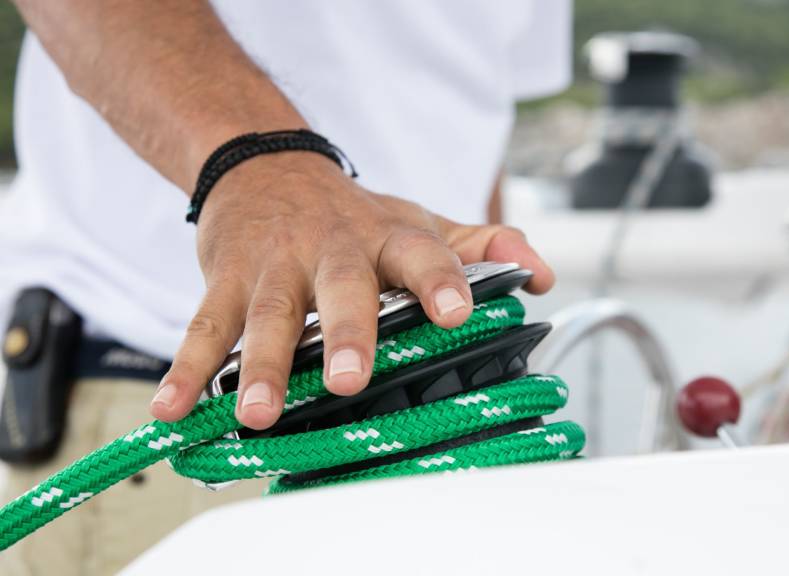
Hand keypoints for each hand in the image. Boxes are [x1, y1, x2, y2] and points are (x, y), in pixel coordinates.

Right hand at [149, 152, 553, 428]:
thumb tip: (543, 275)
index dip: (442, 281)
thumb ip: (479, 249)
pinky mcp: (228, 279)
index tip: (460, 312)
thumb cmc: (355, 213)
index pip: (424, 254)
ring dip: (263, 364)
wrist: (265, 164)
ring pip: (269, 315)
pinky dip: (187, 368)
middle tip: (352, 377)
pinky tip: (173, 408)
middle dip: (347, 332)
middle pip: (342, 289)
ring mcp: (277, 266)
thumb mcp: (419, 221)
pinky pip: (205, 325)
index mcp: (389, 238)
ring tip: (258, 412)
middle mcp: (333, 250)